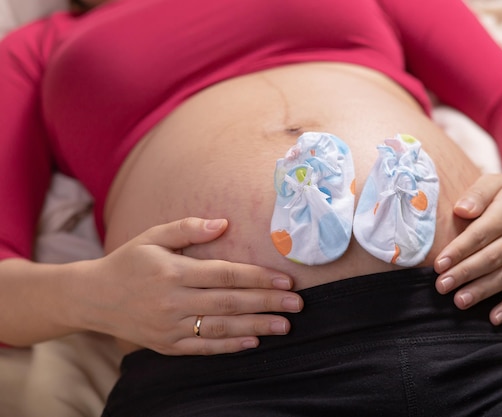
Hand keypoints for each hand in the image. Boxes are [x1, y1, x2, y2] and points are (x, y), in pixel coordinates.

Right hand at [78, 217, 301, 355]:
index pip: (226, 274)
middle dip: (267, 303)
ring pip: (221, 328)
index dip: (258, 277)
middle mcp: (173, 301)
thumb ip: (188, 229)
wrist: (92, 297)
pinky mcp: (166, 345)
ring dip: (256, 327)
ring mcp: (170, 327)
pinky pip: (203, 348)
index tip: (286, 280)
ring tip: (285, 326)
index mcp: (173, 272)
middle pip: (230, 303)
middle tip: (297, 304)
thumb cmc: (128, 261)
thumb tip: (223, 223)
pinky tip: (253, 342)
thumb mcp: (153, 236)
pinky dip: (230, 347)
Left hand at [433, 172, 501, 324]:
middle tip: (441, 286)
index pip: (480, 234)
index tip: (439, 263)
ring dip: (482, 291)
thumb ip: (477, 194)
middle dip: (465, 274)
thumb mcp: (494, 181)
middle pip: (490, 259)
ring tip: (459, 301)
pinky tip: (494, 319)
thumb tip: (461, 209)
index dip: (459, 250)